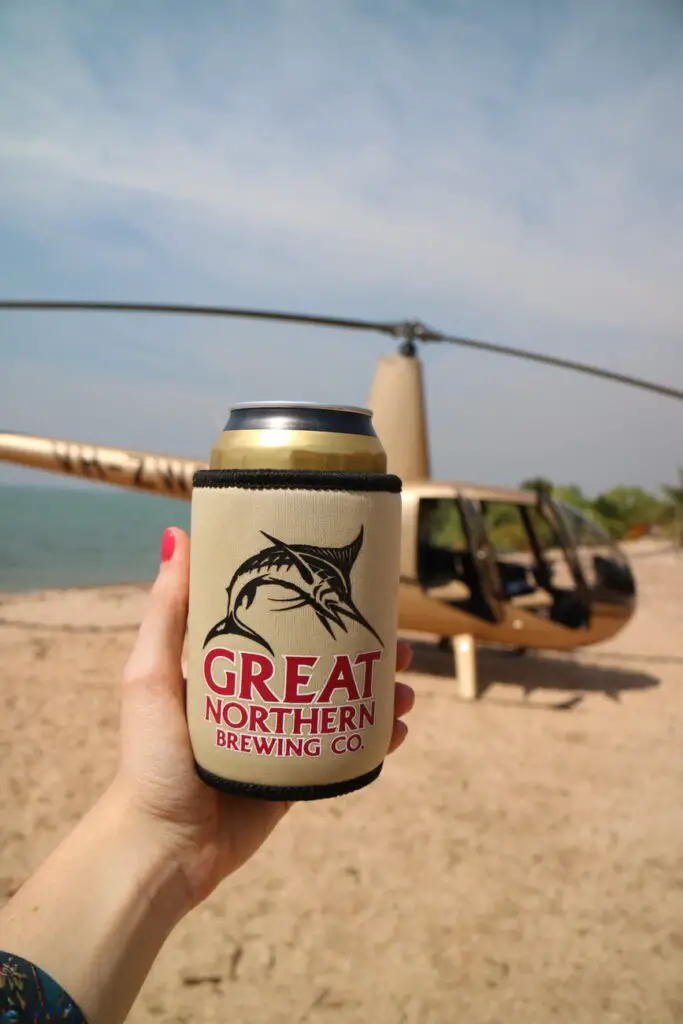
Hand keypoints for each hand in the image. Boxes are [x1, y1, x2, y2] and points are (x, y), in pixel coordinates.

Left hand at [113, 526, 414, 909]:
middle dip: (369, 651)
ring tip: (407, 689)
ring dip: (382, 694)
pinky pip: (345, 751)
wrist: (164, 846)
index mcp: (231, 668)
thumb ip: (167, 610)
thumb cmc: (150, 756)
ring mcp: (283, 737)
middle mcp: (262, 697)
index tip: (359, 588)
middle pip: (326, 663)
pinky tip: (398, 730)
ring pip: (345, 705)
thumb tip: (176, 533)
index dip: (325, 604)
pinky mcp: (298, 777)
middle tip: (400, 643)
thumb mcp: (152, 673)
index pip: (286, 623)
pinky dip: (376, 739)